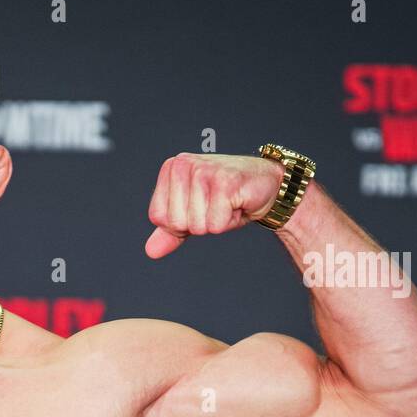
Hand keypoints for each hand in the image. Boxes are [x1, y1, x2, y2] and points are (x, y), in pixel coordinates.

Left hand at [144, 153, 283, 257]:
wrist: (267, 186)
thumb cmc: (227, 198)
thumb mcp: (193, 214)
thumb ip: (170, 231)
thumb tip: (150, 251)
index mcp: (171, 169)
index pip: (158, 217)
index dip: (181, 222)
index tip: (200, 207)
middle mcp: (183, 165)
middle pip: (176, 222)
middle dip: (199, 223)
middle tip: (216, 205)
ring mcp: (204, 171)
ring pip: (196, 225)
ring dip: (216, 221)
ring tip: (227, 203)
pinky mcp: (225, 182)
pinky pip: (215, 224)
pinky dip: (229, 221)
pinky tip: (237, 203)